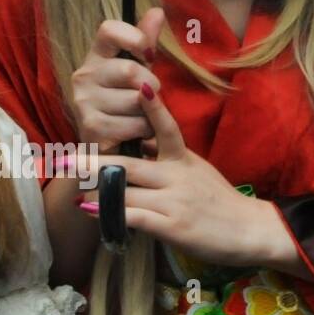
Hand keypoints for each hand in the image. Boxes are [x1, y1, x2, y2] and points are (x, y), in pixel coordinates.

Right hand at [70, 8, 165, 152]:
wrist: (108, 142)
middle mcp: (84, 75)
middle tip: (147, 95)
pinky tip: (133, 130)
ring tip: (138, 114)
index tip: (149, 53)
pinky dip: (144, 129)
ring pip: (136, 100)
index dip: (135, 37)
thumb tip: (157, 10)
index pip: (108, 29)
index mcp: (96, 55)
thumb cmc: (125, 99)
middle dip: (152, 85)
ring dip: (149, 111)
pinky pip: (135, 124)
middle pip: (131, 70)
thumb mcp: (139, 67)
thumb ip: (146, 41)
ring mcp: (83, 101)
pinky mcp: (90, 127)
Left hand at [74, 84, 285, 268]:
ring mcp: (174, 201)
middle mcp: (177, 176)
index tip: (140, 86)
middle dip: (93, 163)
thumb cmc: (221, 201)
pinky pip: (135, 216)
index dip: (154, 107)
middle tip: (64, 159)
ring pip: (126, 192)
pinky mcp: (173, 226)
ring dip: (96, 193)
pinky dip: (110, 214)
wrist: (249, 229)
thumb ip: (170, 160)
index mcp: (184, 160)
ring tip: (75, 193)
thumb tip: (142, 143)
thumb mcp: (198, 173)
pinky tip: (93, 212)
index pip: (168, 128)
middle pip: (129, 164)